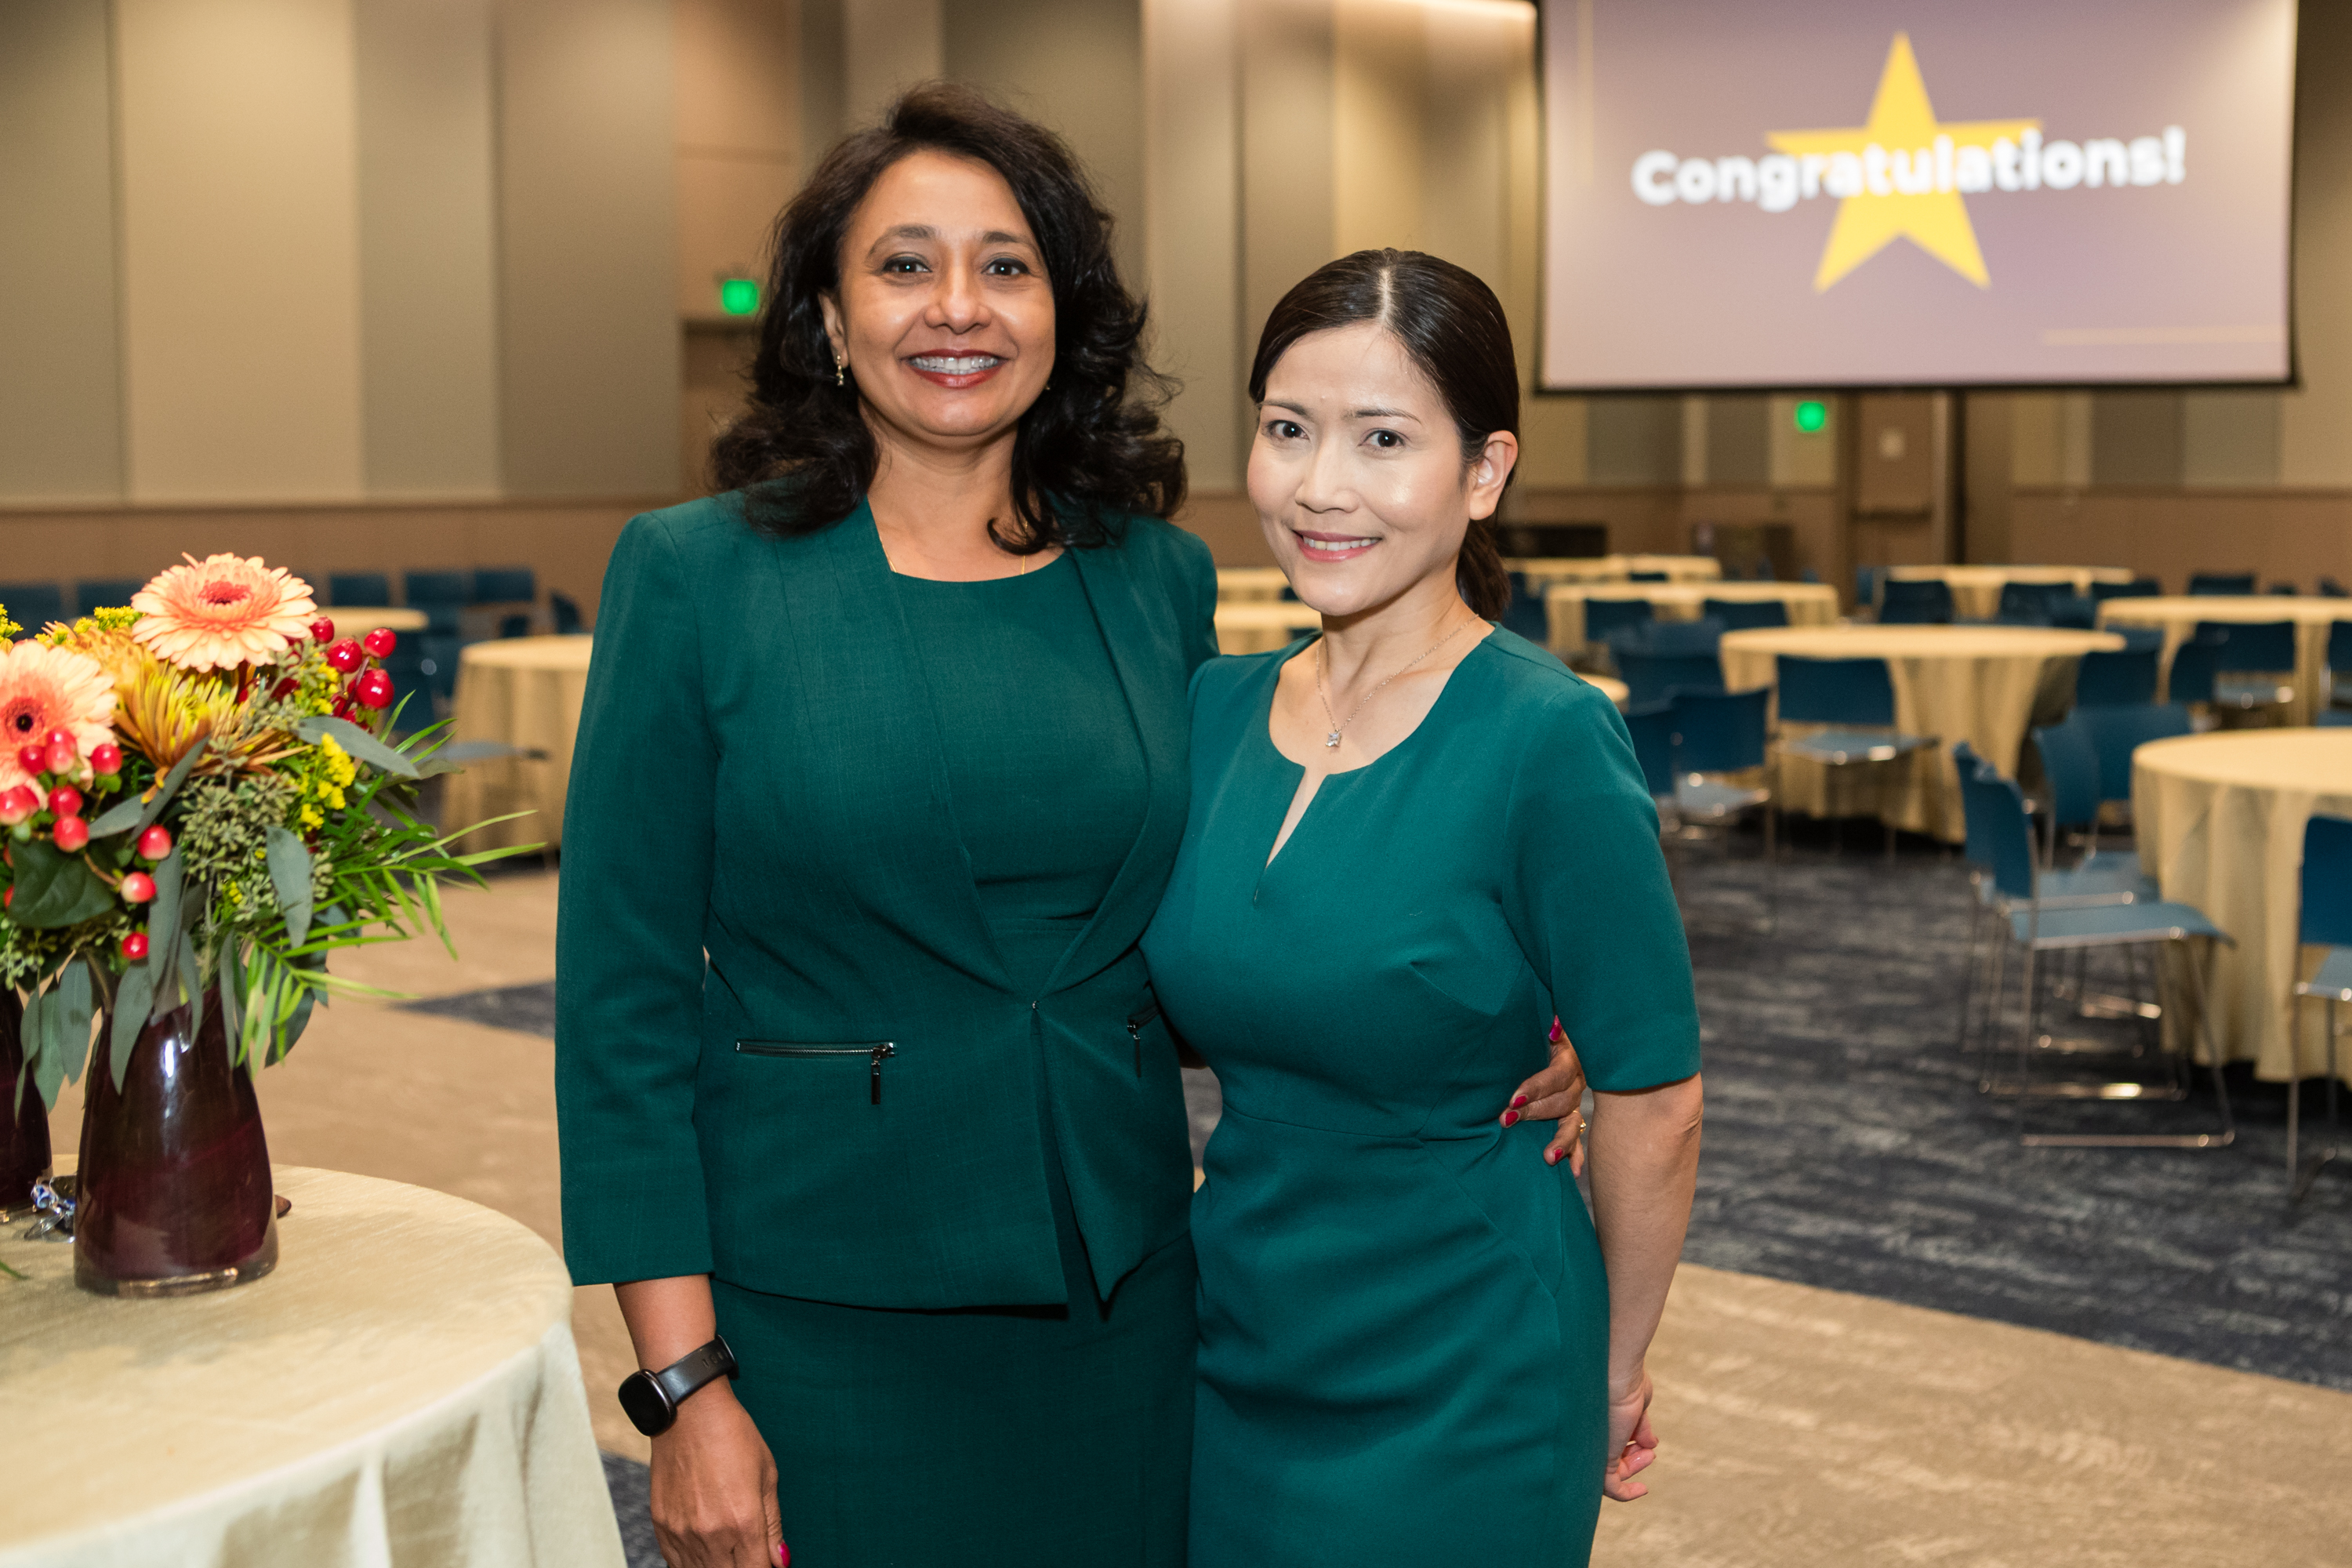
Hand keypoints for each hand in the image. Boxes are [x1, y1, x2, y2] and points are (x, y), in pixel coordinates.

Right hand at [648, 1382, 784, 1566]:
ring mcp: (683, 1533)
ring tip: (729, 1549)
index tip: (767, 1562)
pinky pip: (677, 1564)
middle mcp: (712, 1534)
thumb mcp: (767, 1476)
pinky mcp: (662, 1527)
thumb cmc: (734, 1437)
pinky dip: (693, 1564)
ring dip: (719, 1567)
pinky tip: (706, 1551)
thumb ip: (773, 1525)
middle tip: (749, 1554)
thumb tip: (780, 1563)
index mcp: (744, 1521)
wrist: (688, 1413)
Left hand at [1500, 1018, 1589, 1173]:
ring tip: (1549, 1157)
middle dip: (1534, 1112)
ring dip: (1561, 1141)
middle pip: (1561, 1101)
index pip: (1557, 1076)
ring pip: (1571, 1123)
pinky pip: (1577, 1137)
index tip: (1514, 1098)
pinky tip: (1572, 1171)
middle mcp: (1576, 1082)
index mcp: (1570, 1058)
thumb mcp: (1543, 1026)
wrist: (1554, 1040)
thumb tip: (1554, 1025)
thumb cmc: (1540, 1033)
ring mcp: (1575, 1102)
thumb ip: (1551, 1027)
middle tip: (1507, 1120)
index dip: (1537, 1087)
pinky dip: (1574, 1154)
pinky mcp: (1571, 1117)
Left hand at [1602, 1368, 1658, 1501]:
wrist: (1617, 1371)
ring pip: (1610, 1473)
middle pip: (1609, 1459)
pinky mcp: (1601, 1456)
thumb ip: (1640, 1427)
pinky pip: (1611, 1486)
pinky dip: (1626, 1493)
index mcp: (1596, 1423)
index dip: (1628, 1451)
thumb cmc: (1626, 1381)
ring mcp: (1594, 1447)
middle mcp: (1591, 1436)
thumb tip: (1650, 1445)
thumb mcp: (1638, 1407)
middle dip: (1632, 1460)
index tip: (1646, 1450)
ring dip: (1633, 1469)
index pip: (1607, 1445)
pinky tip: (1642, 1489)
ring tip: (1647, 1455)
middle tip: (1648, 1454)